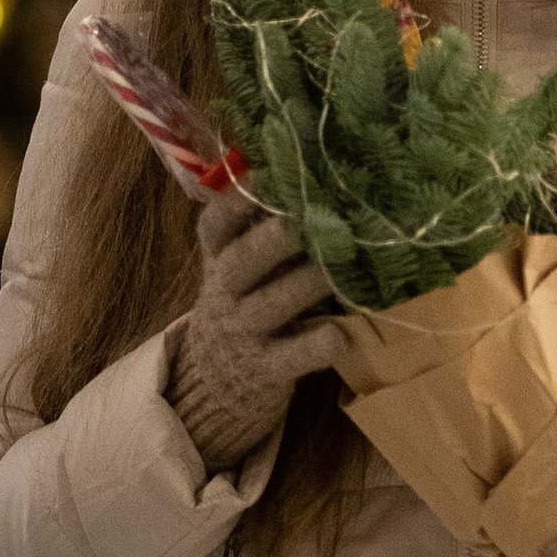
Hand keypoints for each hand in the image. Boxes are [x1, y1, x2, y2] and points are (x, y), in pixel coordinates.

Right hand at [169, 189, 346, 475]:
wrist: (216, 384)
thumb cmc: (244, 305)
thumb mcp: (240, 267)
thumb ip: (261, 228)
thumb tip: (307, 171)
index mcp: (219, 260)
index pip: (215, 227)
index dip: (234, 202)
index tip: (263, 176)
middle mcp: (226, 293)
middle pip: (241, 261)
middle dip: (275, 238)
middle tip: (311, 217)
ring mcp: (244, 333)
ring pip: (273, 304)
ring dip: (308, 283)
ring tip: (341, 265)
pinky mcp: (266, 370)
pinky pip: (293, 356)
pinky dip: (318, 344)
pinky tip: (342, 333)